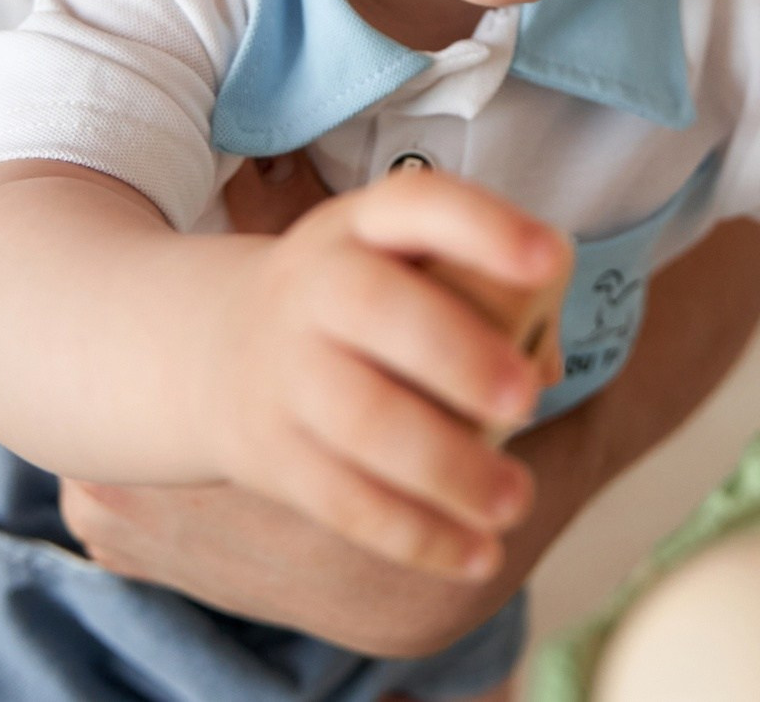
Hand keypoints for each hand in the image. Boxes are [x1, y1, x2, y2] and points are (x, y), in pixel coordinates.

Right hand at [202, 167, 571, 579]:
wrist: (207, 349)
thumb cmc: (357, 307)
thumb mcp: (398, 266)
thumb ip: (483, 296)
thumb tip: (545, 363)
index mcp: (360, 227)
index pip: (417, 204)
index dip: (483, 227)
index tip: (553, 259)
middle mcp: (313, 287)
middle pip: (375, 309)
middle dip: (456, 353)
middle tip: (526, 398)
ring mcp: (285, 373)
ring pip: (361, 420)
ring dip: (447, 466)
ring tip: (515, 500)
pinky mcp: (274, 455)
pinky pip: (343, 501)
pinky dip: (415, 534)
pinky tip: (478, 555)